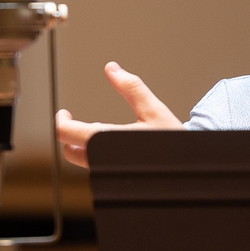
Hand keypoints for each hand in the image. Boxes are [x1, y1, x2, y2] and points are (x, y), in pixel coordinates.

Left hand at [56, 61, 183, 167]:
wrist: (188, 168)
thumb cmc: (172, 140)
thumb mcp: (153, 109)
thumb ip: (131, 87)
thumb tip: (112, 69)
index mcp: (108, 140)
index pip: (68, 134)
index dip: (61, 122)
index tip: (64, 114)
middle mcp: (104, 160)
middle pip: (70, 152)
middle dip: (70, 136)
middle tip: (75, 122)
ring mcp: (108, 174)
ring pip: (84, 161)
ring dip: (85, 147)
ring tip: (100, 132)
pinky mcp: (115, 181)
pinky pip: (96, 170)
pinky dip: (97, 157)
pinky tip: (112, 148)